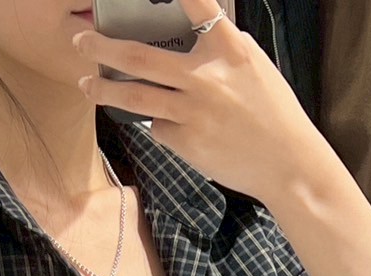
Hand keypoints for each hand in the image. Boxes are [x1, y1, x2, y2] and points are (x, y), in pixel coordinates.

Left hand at [73, 0, 320, 207]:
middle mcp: (206, 76)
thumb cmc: (274, 114)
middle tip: (81, 40)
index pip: (195, 2)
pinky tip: (172, 126)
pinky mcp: (187, 142)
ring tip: (86, 84)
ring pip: (135, 96)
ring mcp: (193, 111)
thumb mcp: (254, 67)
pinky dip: (159, 123)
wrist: (289, 164)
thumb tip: (193, 33)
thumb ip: (222, 47)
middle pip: (140, 57)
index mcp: (229, 48)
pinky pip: (158, 127)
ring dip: (104, 89)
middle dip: (102, 47)